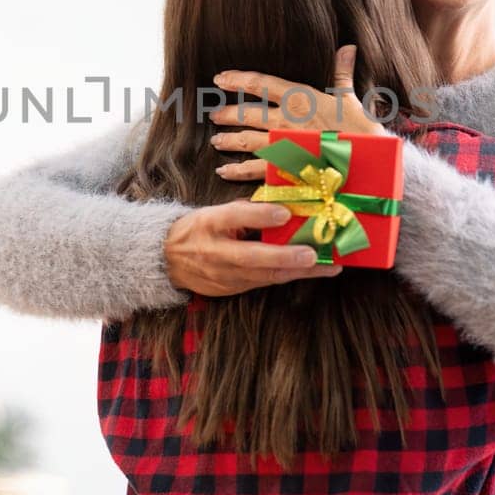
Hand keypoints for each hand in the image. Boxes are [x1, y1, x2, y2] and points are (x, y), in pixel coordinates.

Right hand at [163, 201, 342, 295]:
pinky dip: (289, 276)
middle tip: (313, 254)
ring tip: (328, 266)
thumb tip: (279, 204)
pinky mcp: (233, 290)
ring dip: (298, 271)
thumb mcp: (212, 213)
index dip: (259, 216)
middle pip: (253, 257)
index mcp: (209, 225)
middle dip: (286, 257)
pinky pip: (264, 282)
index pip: (233, 219)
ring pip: (265, 275)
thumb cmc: (195, 230)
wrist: (166, 262)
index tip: (284, 212)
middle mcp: (216, 253)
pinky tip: (311, 271)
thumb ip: (243, 211)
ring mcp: (225, 276)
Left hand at [210, 45, 385, 182]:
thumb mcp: (350, 98)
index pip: (260, 83)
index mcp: (299, 98)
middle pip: (246, 114)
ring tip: (217, 141)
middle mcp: (285, 120)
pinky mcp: (283, 168)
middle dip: (228, 114)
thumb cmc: (360, 129)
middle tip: (214, 114)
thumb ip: (342, 73)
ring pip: (245, 141)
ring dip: (229, 141)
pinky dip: (236, 171)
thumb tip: (347, 48)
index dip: (237, 79)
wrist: (366, 161)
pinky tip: (224, 171)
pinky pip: (254, 169)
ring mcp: (282, 145)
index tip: (220, 78)